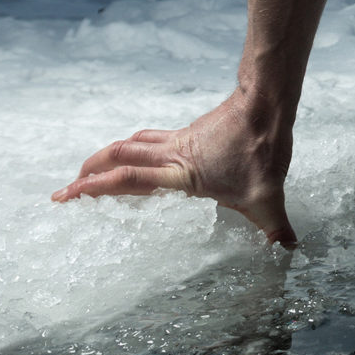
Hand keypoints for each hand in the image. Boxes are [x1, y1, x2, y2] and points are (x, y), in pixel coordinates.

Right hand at [52, 95, 297, 246]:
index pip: (129, 179)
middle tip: (65, 190)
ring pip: (130, 144)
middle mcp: (171, 156)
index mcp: (181, 174)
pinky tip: (133, 155)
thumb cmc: (262, 150)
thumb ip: (274, 226)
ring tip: (88, 172)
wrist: (265, 106)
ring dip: (104, 157)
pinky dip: (131, 147)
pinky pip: (148, 139)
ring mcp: (177, 141)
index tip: (69, 195)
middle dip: (88, 174)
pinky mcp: (186, 134)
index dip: (96, 187)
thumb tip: (288, 249)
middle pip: (118, 157)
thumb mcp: (268, 196)